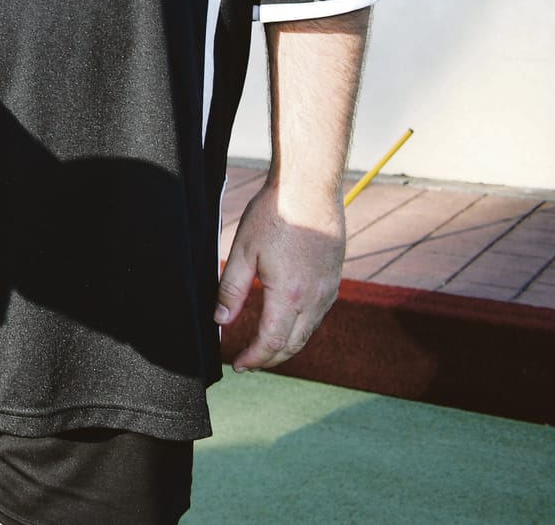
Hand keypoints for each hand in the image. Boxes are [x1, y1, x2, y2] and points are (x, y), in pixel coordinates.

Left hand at [216, 179, 345, 370]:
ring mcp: (329, 291)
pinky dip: (299, 329)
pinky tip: (284, 324)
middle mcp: (315, 299)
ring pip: (308, 332)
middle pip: (293, 345)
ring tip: (263, 349)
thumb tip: (220, 322)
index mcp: (290, 295)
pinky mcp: (333, 281)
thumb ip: (231, 290)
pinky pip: (317, 316)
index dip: (254, 358)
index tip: (237, 365)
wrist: (309, 190)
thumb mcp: (242, 251)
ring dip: (286, 346)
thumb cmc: (274, 215)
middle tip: (247, 362)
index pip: (272, 342)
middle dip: (269, 359)